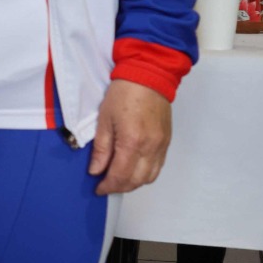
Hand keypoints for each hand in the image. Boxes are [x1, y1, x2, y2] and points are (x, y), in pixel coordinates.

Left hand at [88, 81, 171, 195]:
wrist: (149, 75)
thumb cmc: (124, 93)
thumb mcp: (104, 119)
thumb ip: (101, 149)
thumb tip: (96, 170)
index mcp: (132, 141)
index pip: (120, 175)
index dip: (108, 186)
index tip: (98, 188)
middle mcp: (150, 147)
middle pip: (136, 180)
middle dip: (120, 187)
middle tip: (106, 185)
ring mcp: (161, 145)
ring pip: (150, 177)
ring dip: (134, 183)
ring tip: (119, 179)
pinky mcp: (167, 141)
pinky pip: (158, 166)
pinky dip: (146, 173)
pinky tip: (134, 169)